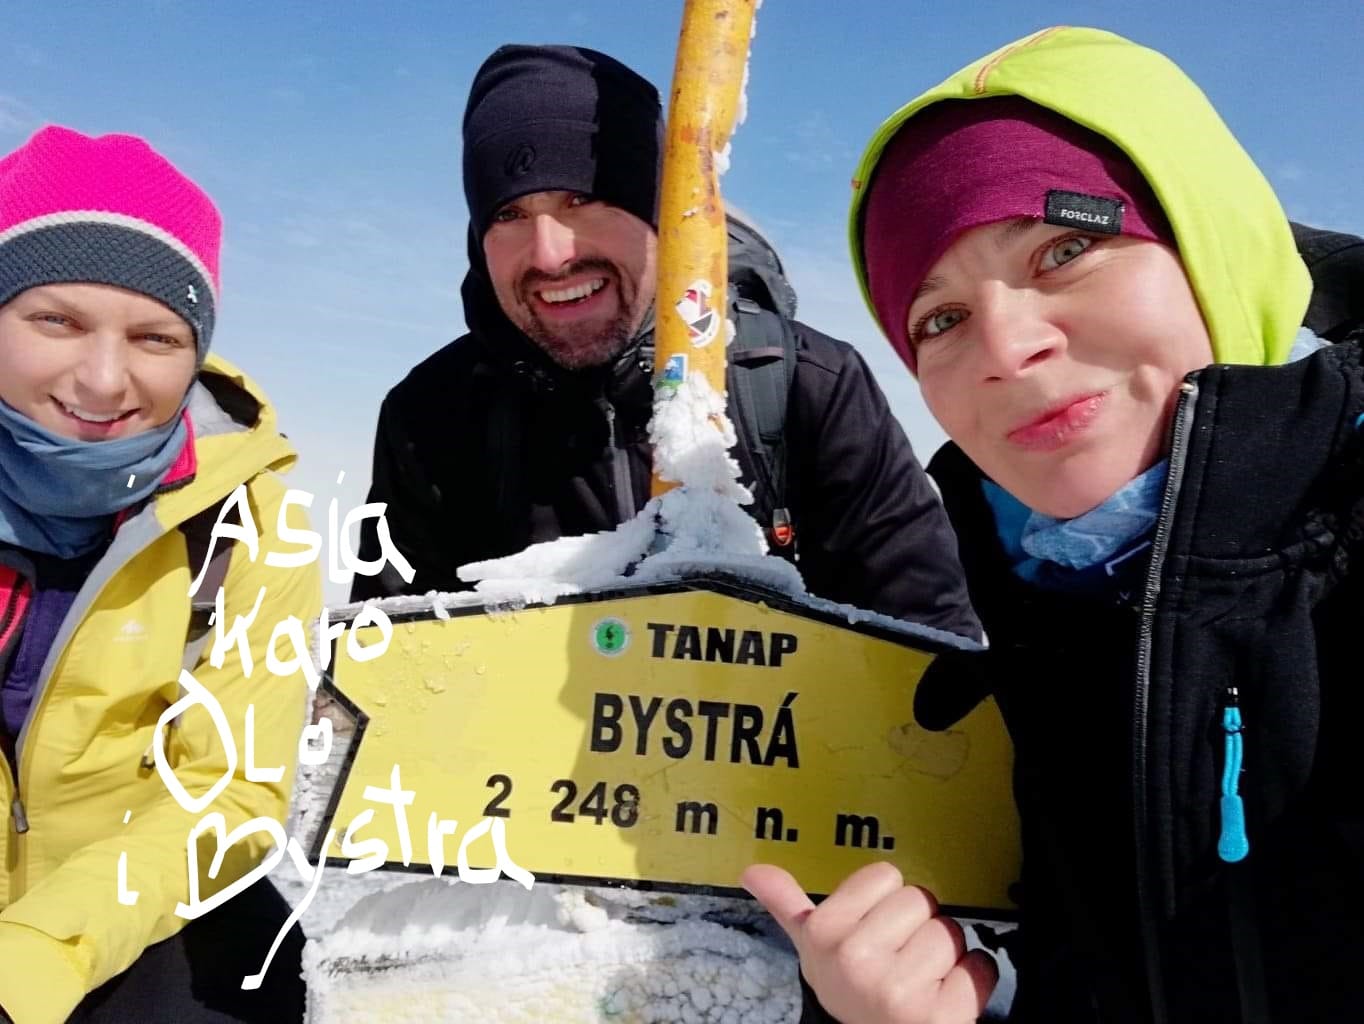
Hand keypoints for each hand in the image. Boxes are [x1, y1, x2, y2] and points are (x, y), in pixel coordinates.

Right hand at [742, 861, 996, 1023]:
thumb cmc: (846, 990)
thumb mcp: (813, 949)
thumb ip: (787, 905)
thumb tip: (751, 871)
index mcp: (825, 933)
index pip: (885, 875)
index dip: (885, 903)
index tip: (873, 933)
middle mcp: (856, 960)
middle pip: (921, 900)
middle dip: (917, 928)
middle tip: (899, 960)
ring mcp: (897, 989)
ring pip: (952, 933)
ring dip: (947, 957)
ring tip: (921, 980)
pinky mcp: (940, 1014)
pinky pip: (980, 966)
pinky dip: (973, 981)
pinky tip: (945, 997)